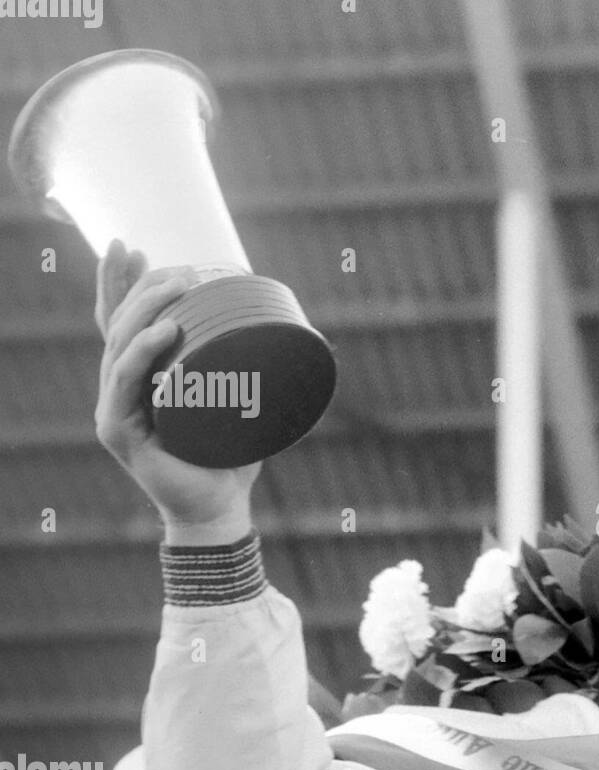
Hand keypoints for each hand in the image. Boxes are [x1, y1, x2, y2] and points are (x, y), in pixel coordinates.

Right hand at [94, 240, 261, 543]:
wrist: (222, 509)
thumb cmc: (231, 458)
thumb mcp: (238, 404)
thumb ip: (250, 373)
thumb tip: (301, 335)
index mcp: (138, 379)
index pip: (118, 322)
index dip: (118, 283)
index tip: (131, 247)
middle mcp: (118, 389)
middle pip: (117, 324)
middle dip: (143, 285)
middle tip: (180, 267)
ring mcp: (113, 409)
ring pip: (119, 344)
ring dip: (147, 308)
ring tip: (180, 285)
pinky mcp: (118, 431)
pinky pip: (125, 383)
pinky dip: (143, 353)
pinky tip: (165, 330)